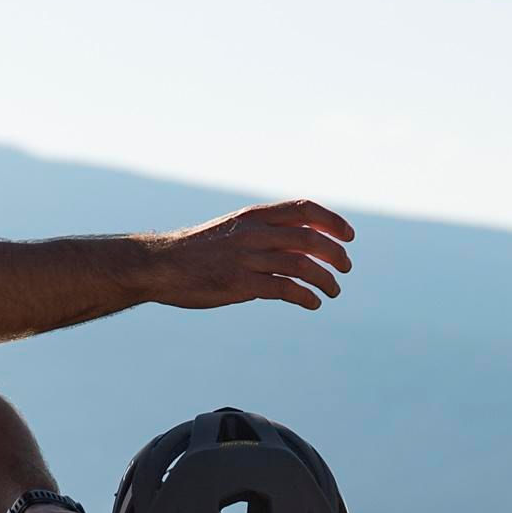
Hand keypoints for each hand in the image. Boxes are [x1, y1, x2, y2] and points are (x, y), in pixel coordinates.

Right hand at [139, 202, 355, 309]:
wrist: (162, 265)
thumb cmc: (201, 250)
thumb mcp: (235, 231)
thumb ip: (266, 235)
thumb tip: (303, 245)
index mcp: (255, 216)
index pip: (304, 209)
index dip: (332, 221)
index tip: (349, 236)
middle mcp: (254, 233)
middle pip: (309, 238)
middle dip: (335, 254)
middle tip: (346, 268)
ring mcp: (247, 258)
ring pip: (302, 265)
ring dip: (325, 280)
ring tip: (333, 291)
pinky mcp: (240, 284)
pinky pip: (284, 289)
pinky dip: (305, 296)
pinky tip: (312, 303)